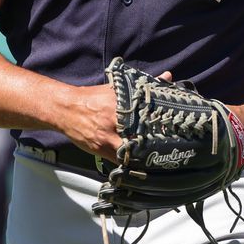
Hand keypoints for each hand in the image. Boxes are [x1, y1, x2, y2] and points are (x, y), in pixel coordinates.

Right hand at [57, 71, 173, 161]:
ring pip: (133, 151)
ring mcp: (108, 136)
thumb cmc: (93, 98)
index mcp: (122, 103)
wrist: (66, 108)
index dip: (164, 124)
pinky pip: (121, 160)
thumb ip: (144, 85)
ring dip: (146, 157)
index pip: (149, 114)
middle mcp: (116, 119)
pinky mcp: (101, 148)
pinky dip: (132, 163)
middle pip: (143, 134)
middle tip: (174, 148)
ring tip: (161, 160)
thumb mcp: (117, 88)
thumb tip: (167, 77)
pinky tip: (142, 166)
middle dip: (158, 142)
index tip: (177, 129)